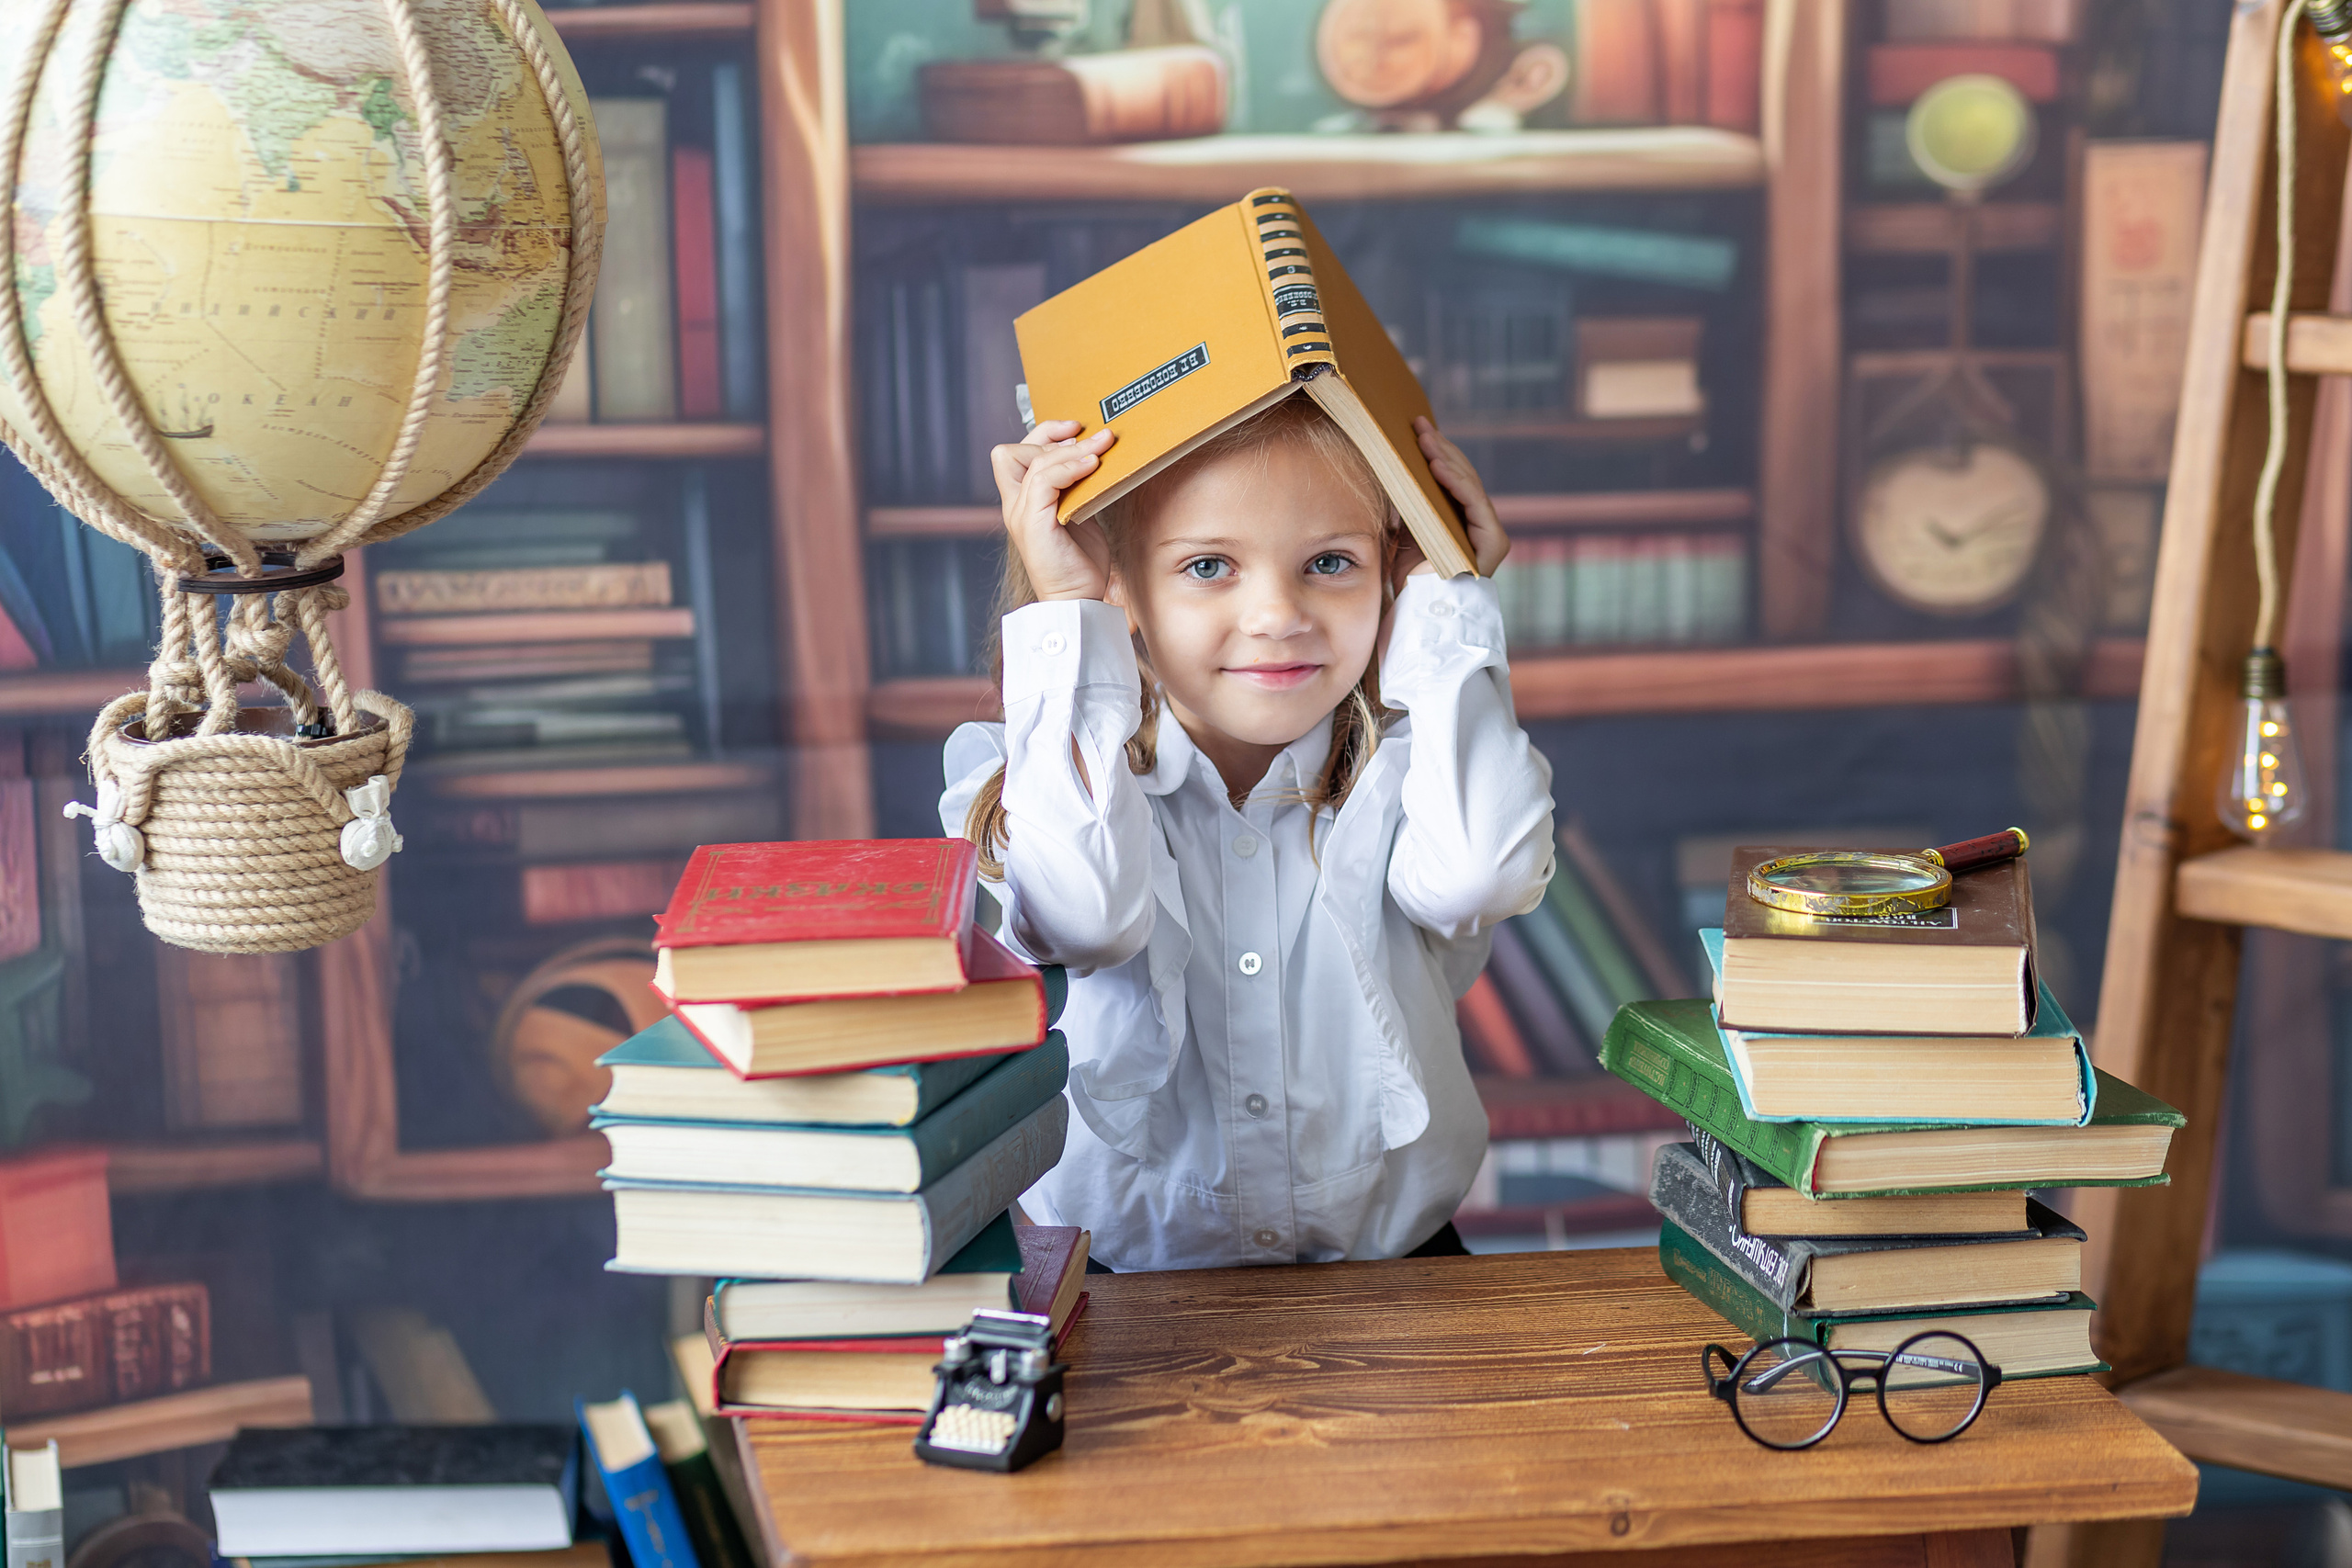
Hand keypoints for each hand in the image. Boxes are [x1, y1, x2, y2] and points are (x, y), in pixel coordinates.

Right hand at [992, 419, 1118, 602]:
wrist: (1077, 600)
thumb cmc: (1080, 563)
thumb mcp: (1078, 515)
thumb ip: (1075, 489)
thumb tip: (1092, 457)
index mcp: (1022, 502)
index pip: (1014, 454)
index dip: (1041, 436)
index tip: (1075, 431)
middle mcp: (1015, 505)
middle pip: (1012, 451)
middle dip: (1052, 436)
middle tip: (1090, 437)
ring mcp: (1020, 513)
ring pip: (1033, 461)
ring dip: (1072, 450)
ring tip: (1101, 447)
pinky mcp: (1032, 522)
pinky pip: (1044, 479)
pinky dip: (1070, 467)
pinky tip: (1093, 466)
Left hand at [1414, 416, 1508, 576]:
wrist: (1420, 615)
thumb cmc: (1409, 580)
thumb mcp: (1407, 530)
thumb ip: (1413, 503)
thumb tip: (1398, 469)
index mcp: (1462, 523)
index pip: (1453, 481)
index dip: (1437, 453)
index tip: (1417, 431)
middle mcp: (1480, 527)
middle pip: (1462, 478)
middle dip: (1440, 449)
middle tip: (1418, 426)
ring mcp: (1489, 534)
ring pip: (1468, 486)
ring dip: (1445, 459)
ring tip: (1424, 439)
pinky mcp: (1493, 543)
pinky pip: (1473, 504)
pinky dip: (1455, 483)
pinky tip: (1437, 464)